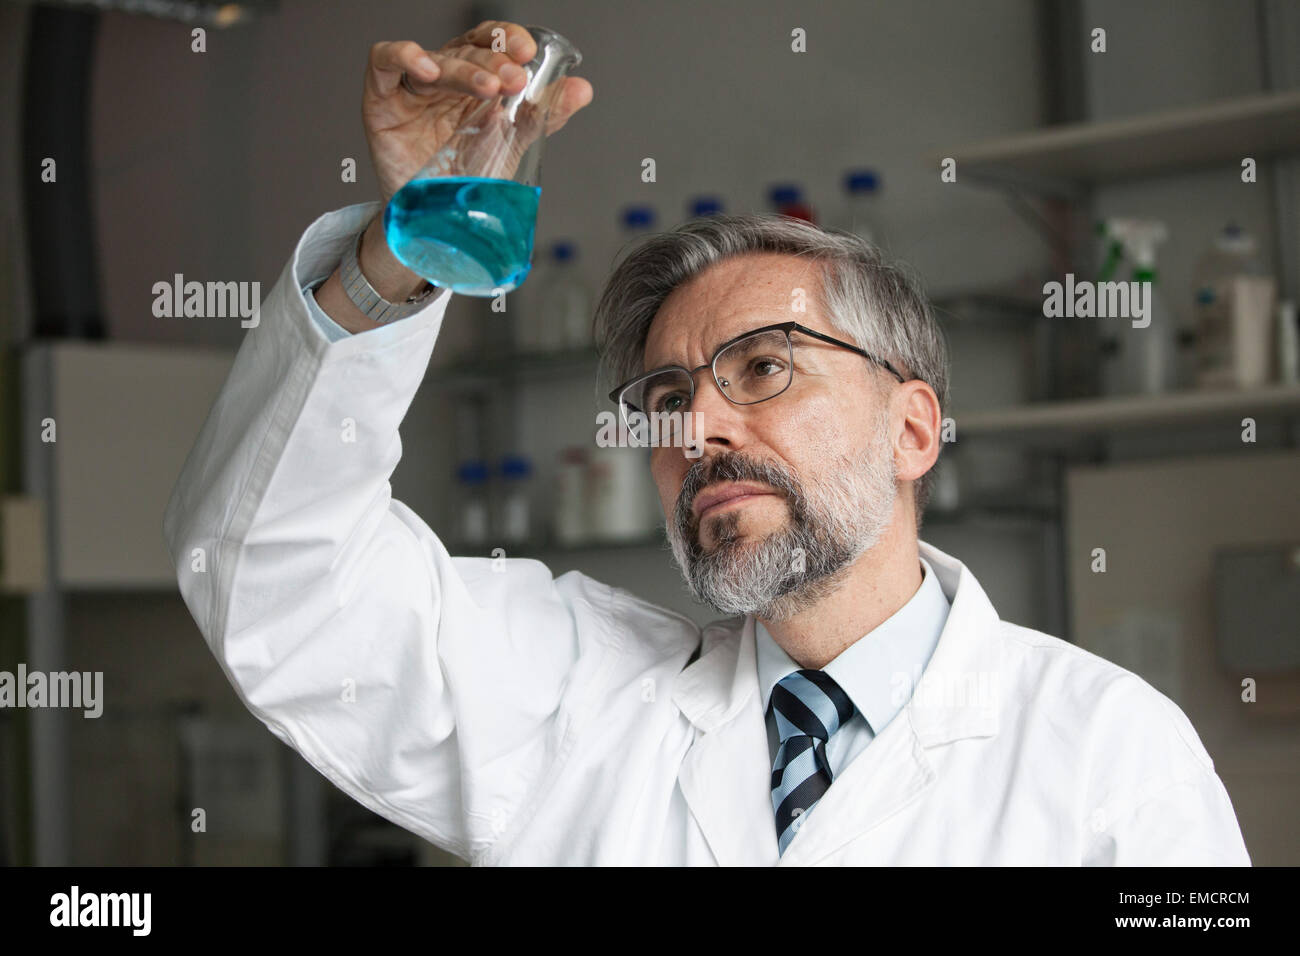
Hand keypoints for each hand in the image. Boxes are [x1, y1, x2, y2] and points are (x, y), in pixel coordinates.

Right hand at [363, 22, 593, 204]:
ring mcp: (412, 88)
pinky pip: (383, 61)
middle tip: (514, 81)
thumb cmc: (466, 180)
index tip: (528, 54)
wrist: (435, 224)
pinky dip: (404, 57)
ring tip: (488, 87)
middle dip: (493, 62)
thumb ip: (543, 114)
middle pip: (466, 50)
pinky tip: (428, 71)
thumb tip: (583, 89)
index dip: (507, 39)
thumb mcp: (511, 145)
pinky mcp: (381, 100)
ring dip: (463, 68)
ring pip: (435, 58)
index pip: (490, 42)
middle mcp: (444, 77)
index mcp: (474, 79)